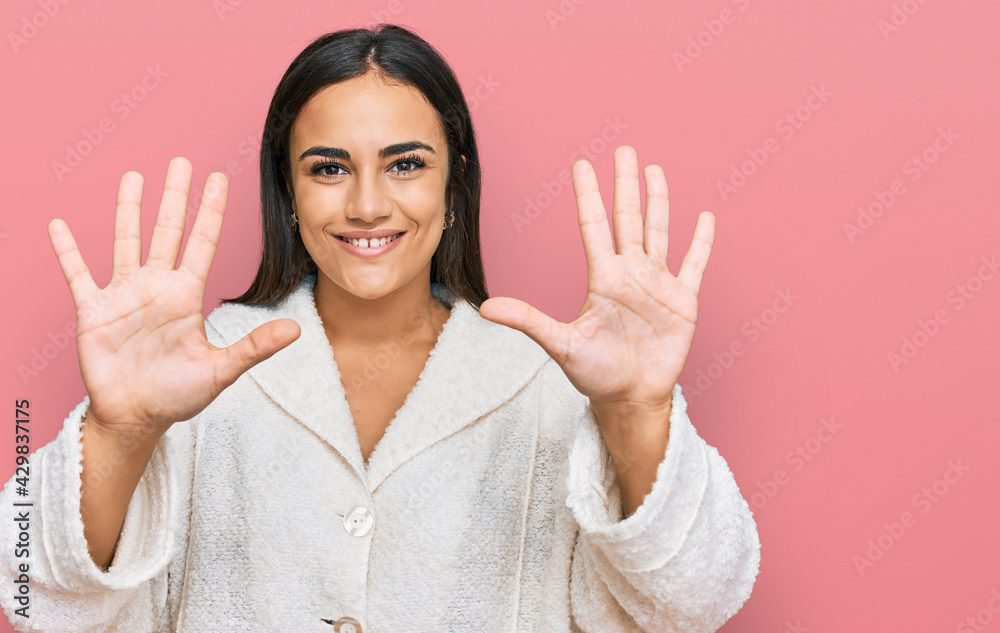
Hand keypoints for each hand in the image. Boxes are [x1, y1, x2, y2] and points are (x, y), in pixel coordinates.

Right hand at [48, 157, 300, 436]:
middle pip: (168, 231)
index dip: (210, 210)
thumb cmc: (179, 394)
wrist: (137, 417)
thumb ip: (255, 347)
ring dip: (128, 210)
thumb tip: (296, 331)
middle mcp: (157, 287)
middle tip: (182, 160)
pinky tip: (59, 225)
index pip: (203, 242)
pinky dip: (68, 251)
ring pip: (126, 241)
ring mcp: (124, 295)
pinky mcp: (94, 311)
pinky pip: (78, 274)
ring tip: (133, 176)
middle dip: (175, 196)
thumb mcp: (221, 370)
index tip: (219, 179)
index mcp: (187, 295)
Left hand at [479, 145, 714, 414]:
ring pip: (660, 232)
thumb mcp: (560, 345)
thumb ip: (528, 320)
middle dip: (626, 184)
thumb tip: (485, 308)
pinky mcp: (684, 301)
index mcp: (603, 278)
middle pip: (629, 219)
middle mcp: (630, 274)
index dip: (589, 195)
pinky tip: (705, 218)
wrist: (630, 398)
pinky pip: (695, 264)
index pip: (595, 226)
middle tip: (624, 150)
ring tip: (655, 171)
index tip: (583, 165)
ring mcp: (658, 284)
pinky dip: (701, 243)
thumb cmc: (595, 374)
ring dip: (659, 202)